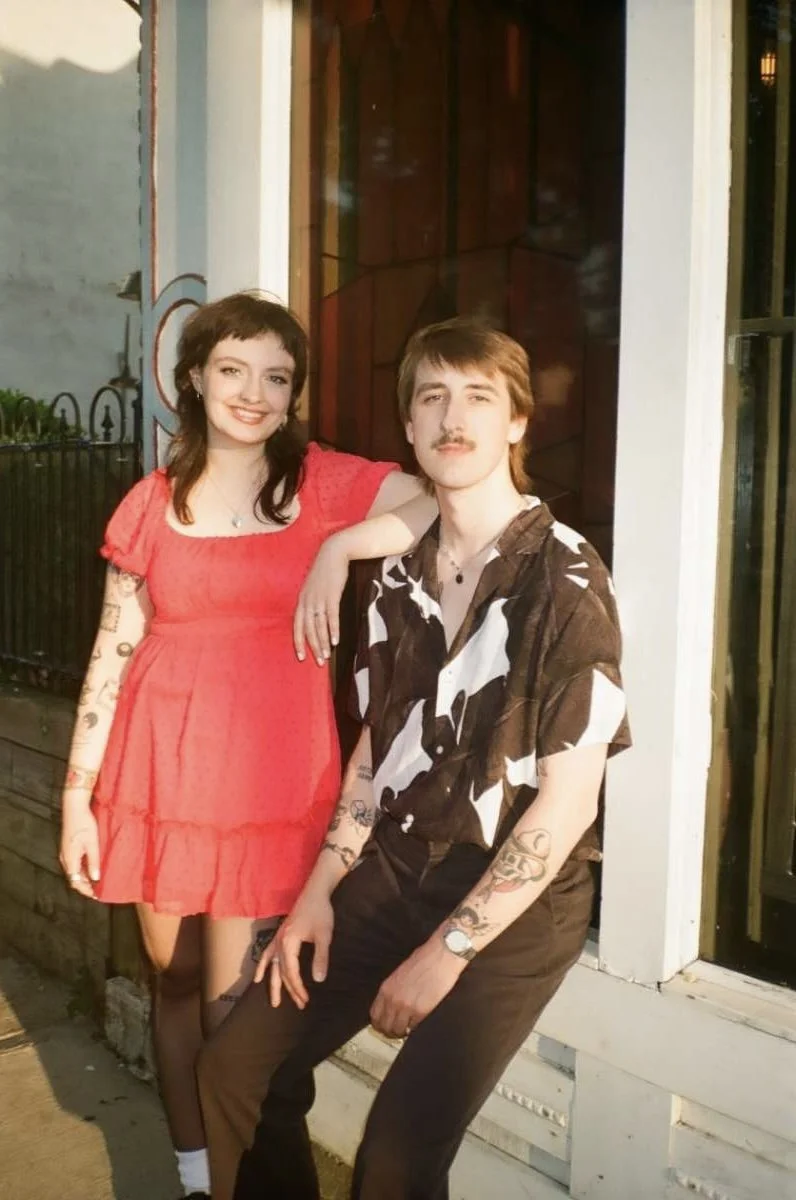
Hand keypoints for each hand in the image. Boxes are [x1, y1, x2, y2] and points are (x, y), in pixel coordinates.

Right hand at [59, 795, 100, 899]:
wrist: (74, 808)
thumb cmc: (84, 825)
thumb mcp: (92, 844)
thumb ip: (93, 862)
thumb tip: (96, 879)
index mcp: (70, 860)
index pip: (76, 882)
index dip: (85, 890)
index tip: (95, 896)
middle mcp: (65, 859)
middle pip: (74, 878)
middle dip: (85, 886)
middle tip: (98, 890)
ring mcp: (65, 853)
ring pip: (74, 871)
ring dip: (84, 878)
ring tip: (96, 881)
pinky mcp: (68, 848)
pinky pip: (74, 864)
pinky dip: (82, 870)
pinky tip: (91, 868)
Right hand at [254, 884, 334, 1009]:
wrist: (315, 892)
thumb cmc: (321, 912)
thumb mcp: (324, 935)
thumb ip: (321, 958)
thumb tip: (319, 980)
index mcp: (288, 942)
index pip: (291, 971)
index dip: (298, 987)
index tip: (306, 999)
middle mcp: (279, 942)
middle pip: (282, 971)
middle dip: (290, 989)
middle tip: (300, 1004)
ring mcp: (277, 938)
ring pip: (273, 966)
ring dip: (274, 984)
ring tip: (275, 1002)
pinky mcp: (280, 934)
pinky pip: (267, 954)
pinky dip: (263, 966)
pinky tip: (259, 977)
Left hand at [293, 533, 350, 664]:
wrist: (334, 552)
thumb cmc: (326, 571)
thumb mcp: (315, 587)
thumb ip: (314, 602)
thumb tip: (317, 618)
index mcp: (302, 600)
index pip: (297, 626)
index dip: (299, 642)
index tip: (301, 657)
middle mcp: (308, 601)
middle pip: (308, 629)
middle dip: (313, 647)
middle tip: (319, 662)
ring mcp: (319, 598)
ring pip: (319, 625)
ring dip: (323, 642)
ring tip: (327, 656)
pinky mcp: (332, 595)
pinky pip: (331, 616)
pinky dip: (333, 629)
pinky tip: (336, 641)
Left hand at [369, 936, 465, 1039]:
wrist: (441, 955)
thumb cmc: (424, 959)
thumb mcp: (400, 973)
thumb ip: (394, 989)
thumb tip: (392, 1004)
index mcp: (386, 988)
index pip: (374, 1014)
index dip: (379, 1023)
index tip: (385, 1026)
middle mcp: (393, 999)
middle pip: (384, 1026)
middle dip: (390, 1031)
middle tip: (396, 1031)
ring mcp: (406, 1006)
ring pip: (397, 1030)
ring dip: (402, 1032)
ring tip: (408, 1029)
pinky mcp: (421, 1011)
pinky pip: (413, 1027)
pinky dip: (415, 1027)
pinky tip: (418, 1022)